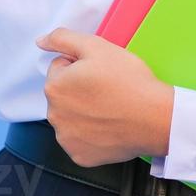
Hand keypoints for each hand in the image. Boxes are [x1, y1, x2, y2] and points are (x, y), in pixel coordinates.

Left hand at [35, 27, 174, 166]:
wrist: (155, 118)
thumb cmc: (128, 81)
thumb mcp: (97, 46)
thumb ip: (63, 39)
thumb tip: (41, 41)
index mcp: (54, 86)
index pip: (61, 67)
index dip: (81, 66)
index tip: (100, 72)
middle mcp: (54, 115)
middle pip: (63, 93)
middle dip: (79, 89)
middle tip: (107, 89)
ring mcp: (66, 139)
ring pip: (70, 117)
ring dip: (83, 112)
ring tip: (109, 108)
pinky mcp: (80, 156)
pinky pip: (80, 139)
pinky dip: (91, 134)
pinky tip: (108, 126)